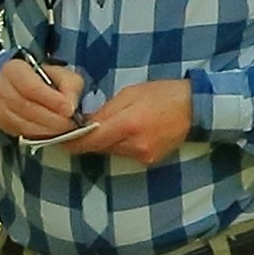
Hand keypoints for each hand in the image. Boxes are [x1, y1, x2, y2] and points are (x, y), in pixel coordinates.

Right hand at [0, 56, 90, 141]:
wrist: (23, 87)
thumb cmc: (44, 80)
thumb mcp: (62, 75)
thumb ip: (69, 86)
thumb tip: (70, 106)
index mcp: (14, 70)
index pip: (31, 87)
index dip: (51, 100)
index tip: (69, 110)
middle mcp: (1, 88)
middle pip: (27, 108)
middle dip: (52, 119)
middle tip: (70, 123)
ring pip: (24, 124)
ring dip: (47, 129)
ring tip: (64, 128)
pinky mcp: (1, 123)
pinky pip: (21, 133)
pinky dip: (39, 135)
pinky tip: (51, 132)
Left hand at [59, 74, 196, 160]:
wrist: (196, 108)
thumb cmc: (162, 94)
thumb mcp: (130, 93)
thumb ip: (105, 111)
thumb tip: (84, 123)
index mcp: (127, 124)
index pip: (90, 140)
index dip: (71, 142)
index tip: (58, 140)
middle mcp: (133, 145)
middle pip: (98, 148)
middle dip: (89, 139)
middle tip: (80, 128)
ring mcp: (142, 156)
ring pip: (111, 152)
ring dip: (106, 142)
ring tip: (112, 126)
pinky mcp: (149, 161)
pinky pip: (125, 154)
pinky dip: (121, 145)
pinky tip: (129, 133)